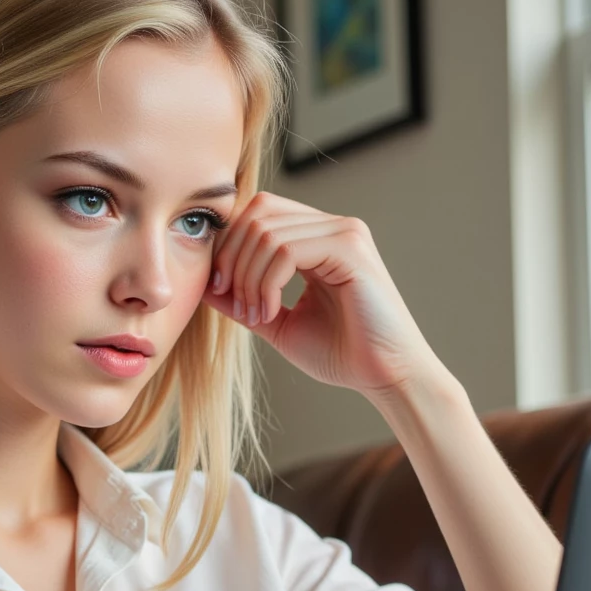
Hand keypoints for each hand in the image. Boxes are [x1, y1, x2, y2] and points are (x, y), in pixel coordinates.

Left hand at [203, 191, 443, 407]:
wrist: (385, 377)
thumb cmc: (341, 355)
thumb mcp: (278, 324)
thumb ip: (244, 300)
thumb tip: (205, 284)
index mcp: (318, 238)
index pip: (259, 213)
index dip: (230, 245)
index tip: (221, 291)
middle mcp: (333, 226)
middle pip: (258, 213)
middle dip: (233, 259)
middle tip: (234, 303)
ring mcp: (345, 233)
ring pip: (268, 232)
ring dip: (248, 277)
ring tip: (254, 315)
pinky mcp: (351, 249)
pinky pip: (287, 250)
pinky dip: (267, 282)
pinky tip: (269, 312)